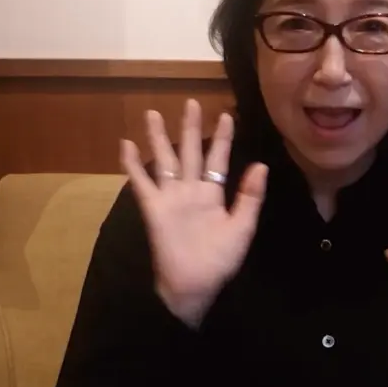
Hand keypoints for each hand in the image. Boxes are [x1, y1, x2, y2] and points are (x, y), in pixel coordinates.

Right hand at [121, 99, 267, 327]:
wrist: (196, 284)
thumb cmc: (221, 259)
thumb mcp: (243, 226)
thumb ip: (250, 196)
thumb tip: (262, 165)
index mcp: (214, 194)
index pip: (218, 159)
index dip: (223, 138)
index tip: (227, 115)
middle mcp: (191, 190)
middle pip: (190, 151)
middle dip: (190, 127)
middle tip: (191, 102)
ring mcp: (171, 197)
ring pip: (165, 160)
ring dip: (159, 137)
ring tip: (153, 113)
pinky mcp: (154, 208)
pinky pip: (142, 183)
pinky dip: (132, 164)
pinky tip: (126, 144)